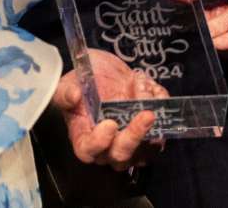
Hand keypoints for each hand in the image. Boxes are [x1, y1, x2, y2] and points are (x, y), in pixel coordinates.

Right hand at [54, 50, 164, 171]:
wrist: (105, 72)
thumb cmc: (84, 82)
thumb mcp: (68, 83)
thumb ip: (66, 92)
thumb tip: (74, 95)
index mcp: (83, 135)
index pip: (88, 151)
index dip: (99, 143)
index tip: (110, 124)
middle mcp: (107, 144)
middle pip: (121, 156)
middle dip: (135, 136)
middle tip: (146, 115)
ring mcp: (129, 141)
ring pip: (145, 149)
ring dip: (152, 121)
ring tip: (142, 88)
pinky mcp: (148, 133)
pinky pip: (161, 130)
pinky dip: (161, 107)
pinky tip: (151, 88)